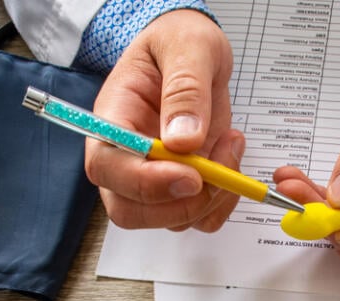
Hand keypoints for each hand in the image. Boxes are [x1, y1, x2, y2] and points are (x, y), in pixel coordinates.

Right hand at [84, 10, 243, 231]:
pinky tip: (231, 158)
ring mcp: (155, 176)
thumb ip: (185, 89)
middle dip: (180, 204)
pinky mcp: (184, 185)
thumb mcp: (188, 47)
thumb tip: (183, 140)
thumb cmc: (179, 41)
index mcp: (113, 118)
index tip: (190, 175)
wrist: (192, 49)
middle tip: (219, 169)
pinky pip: (199, 217)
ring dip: (210, 198)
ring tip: (230, 144)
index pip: (107, 167)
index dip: (145, 182)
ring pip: (170, 220)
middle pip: (130, 210)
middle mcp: (126, 157)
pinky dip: (223, 202)